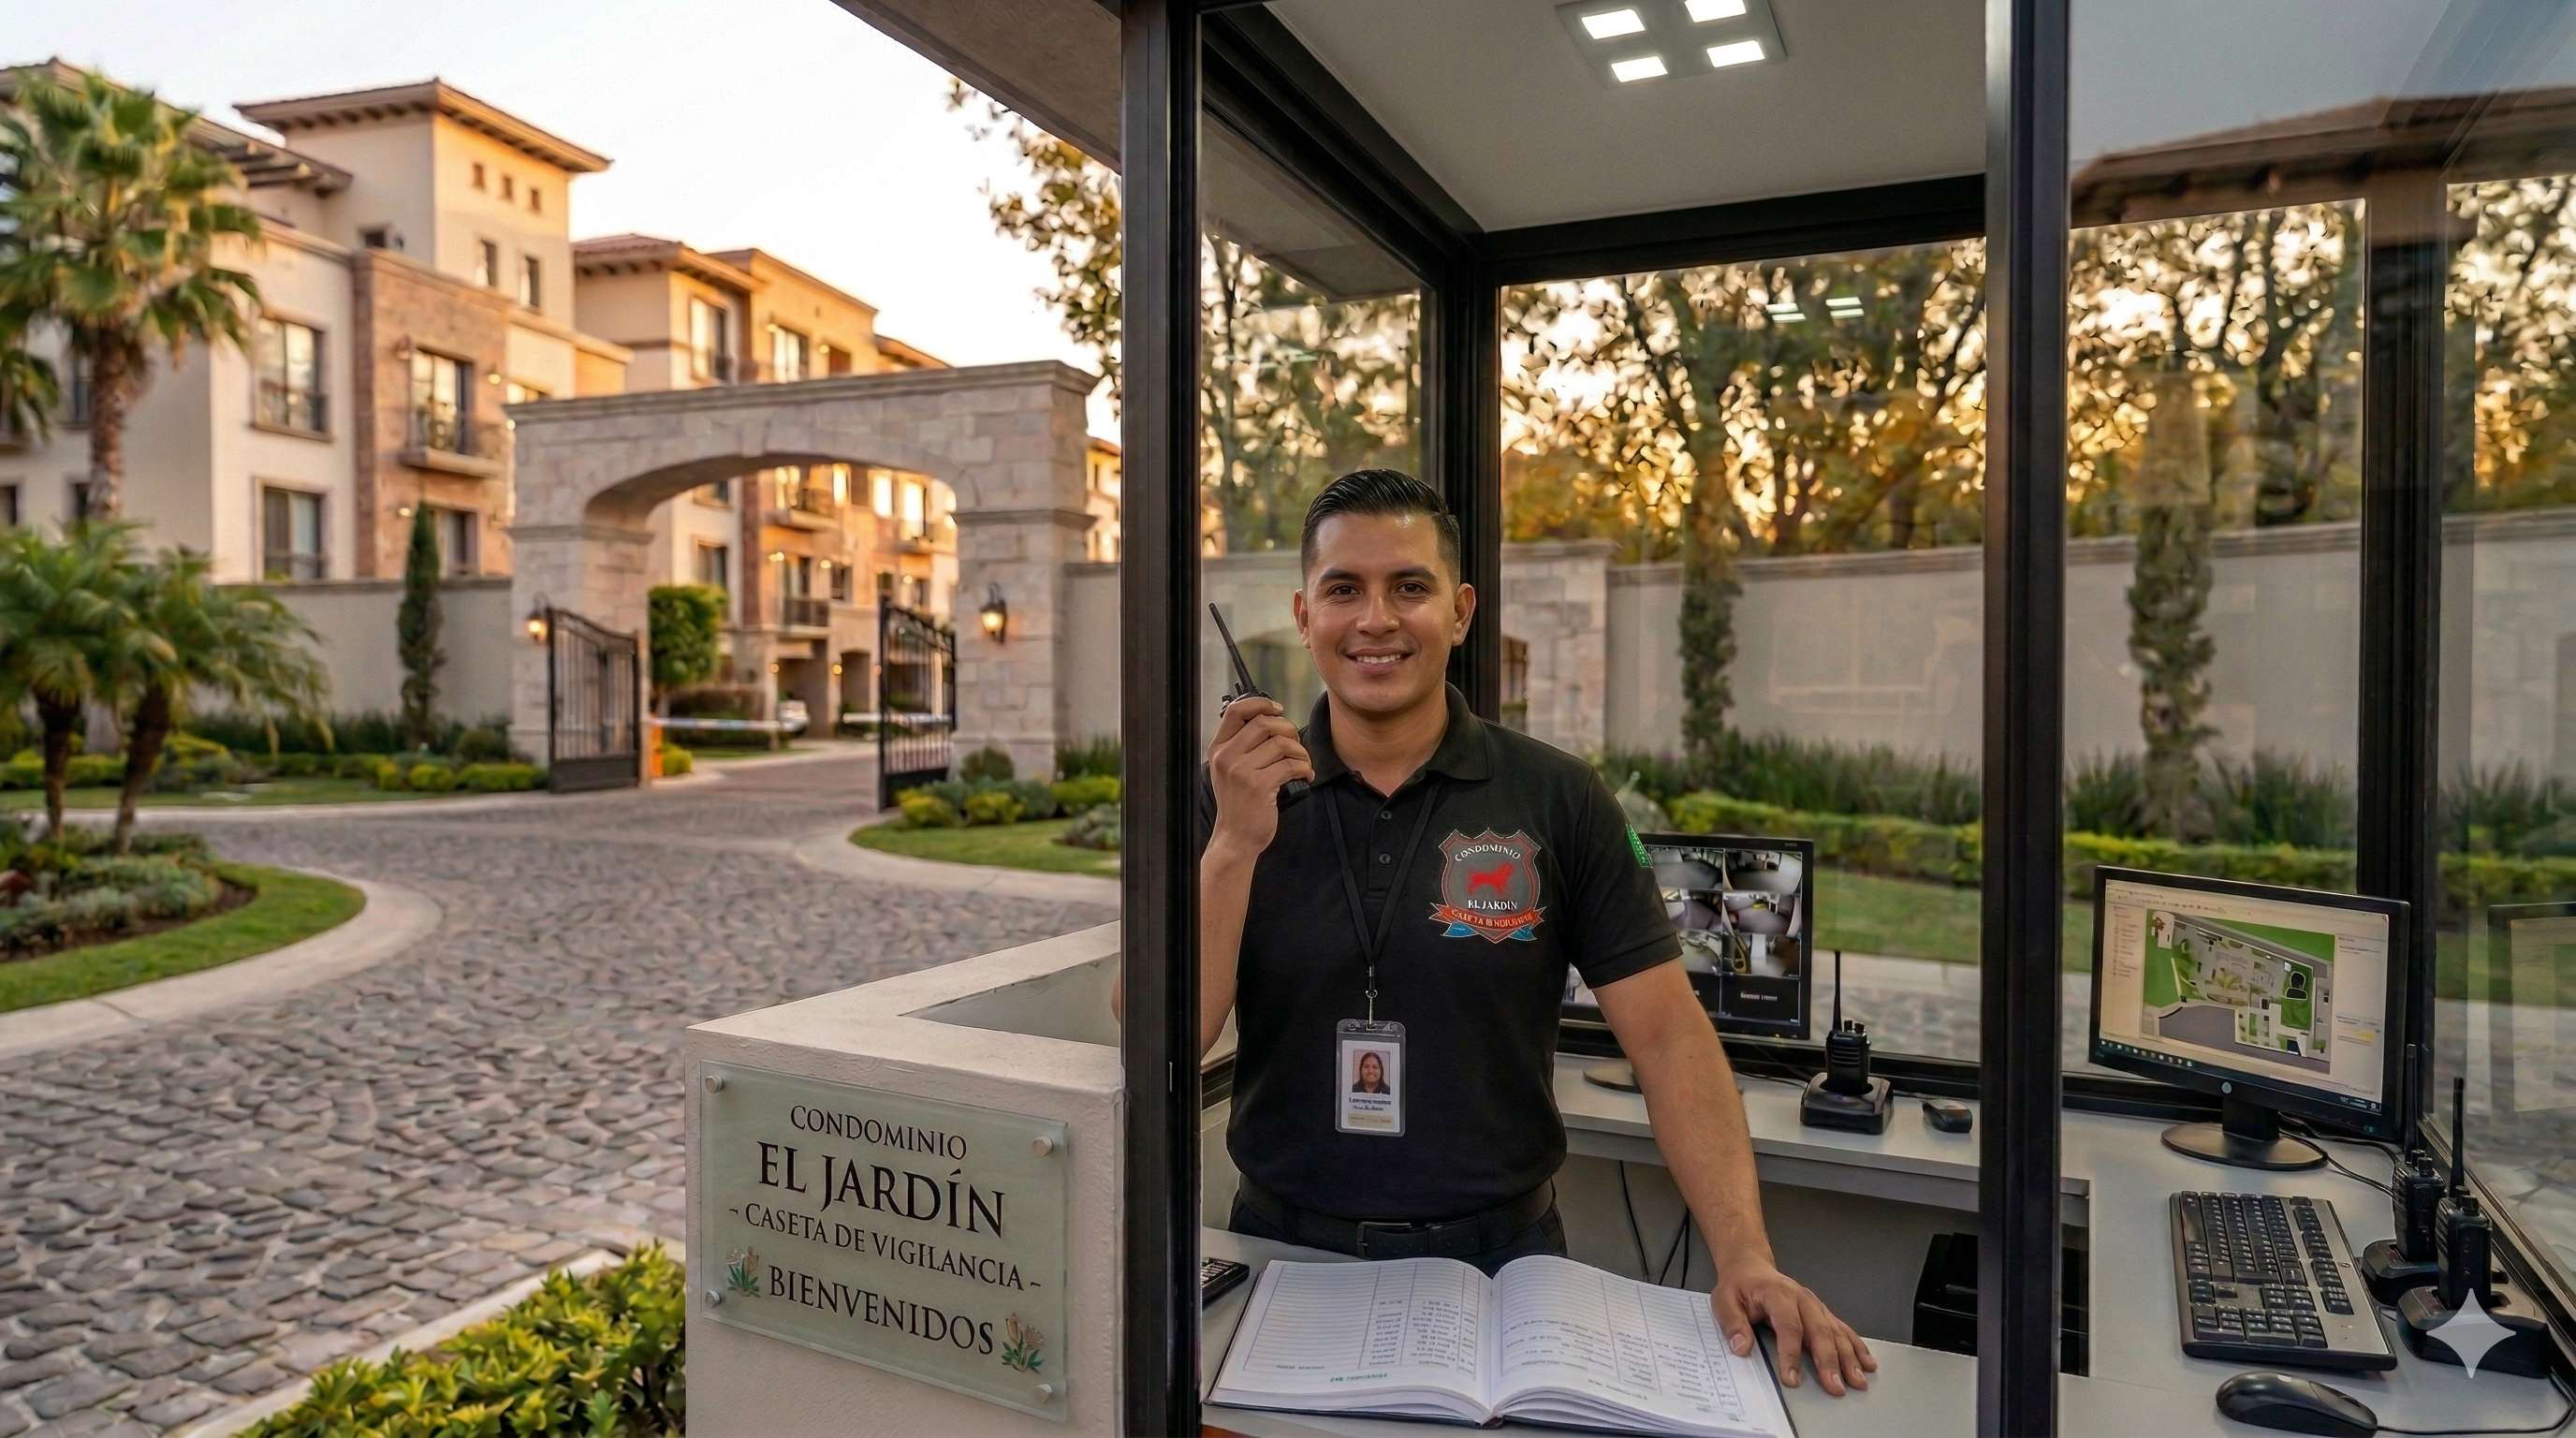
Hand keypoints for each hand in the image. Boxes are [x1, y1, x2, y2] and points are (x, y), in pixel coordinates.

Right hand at [1206, 695, 1312, 858]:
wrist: (1236, 838)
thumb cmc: (1239, 803)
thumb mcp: (1231, 770)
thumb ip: (1244, 746)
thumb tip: (1273, 719)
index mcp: (1218, 749)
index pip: (1236, 710)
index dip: (1261, 704)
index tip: (1278, 710)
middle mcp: (1226, 757)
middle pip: (1264, 723)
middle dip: (1288, 729)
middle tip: (1295, 745)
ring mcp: (1241, 772)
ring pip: (1282, 744)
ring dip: (1301, 752)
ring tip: (1302, 764)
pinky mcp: (1259, 786)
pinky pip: (1291, 765)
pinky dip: (1304, 769)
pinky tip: (1305, 776)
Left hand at [1710, 1261, 1875, 1396]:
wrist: (1751, 1268)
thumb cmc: (1739, 1287)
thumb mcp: (1724, 1301)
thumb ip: (1733, 1324)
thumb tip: (1742, 1348)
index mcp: (1778, 1294)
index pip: (1788, 1326)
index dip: (1791, 1354)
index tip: (1792, 1379)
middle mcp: (1802, 1299)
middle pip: (1819, 1331)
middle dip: (1829, 1361)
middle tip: (1835, 1387)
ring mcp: (1815, 1305)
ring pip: (1835, 1332)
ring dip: (1849, 1358)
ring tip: (1857, 1381)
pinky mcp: (1822, 1312)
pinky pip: (1843, 1329)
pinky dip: (1857, 1346)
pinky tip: (1867, 1363)